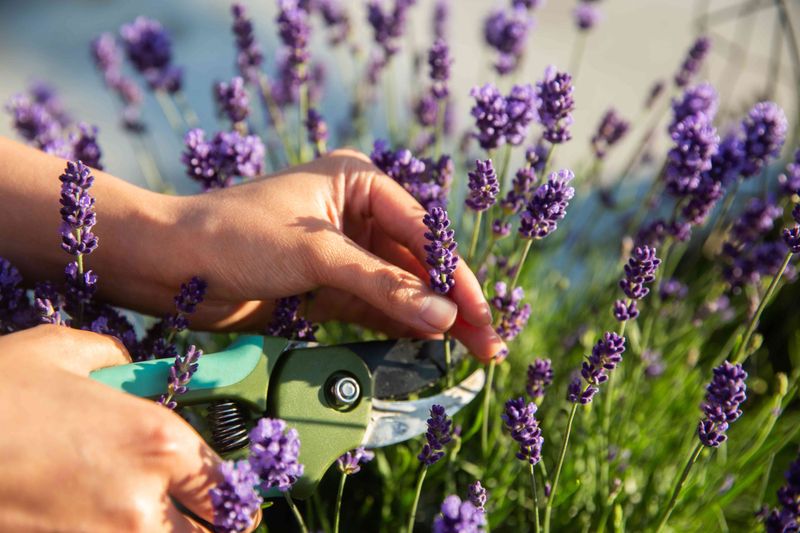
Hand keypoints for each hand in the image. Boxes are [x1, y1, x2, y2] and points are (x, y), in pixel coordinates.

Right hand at [0, 325, 246, 531]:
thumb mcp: (64, 351)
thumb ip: (118, 362)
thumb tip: (131, 371)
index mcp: (158, 441)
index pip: (226, 487)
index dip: (232, 494)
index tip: (228, 496)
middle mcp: (142, 499)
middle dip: (212, 526)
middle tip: (200, 515)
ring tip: (149, 515)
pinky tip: (105, 520)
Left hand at [170, 149, 505, 360]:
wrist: (170, 264)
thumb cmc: (235, 235)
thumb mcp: (315, 254)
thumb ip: (382, 285)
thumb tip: (443, 317)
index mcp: (359, 183)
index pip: (423, 232)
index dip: (454, 277)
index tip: (479, 315)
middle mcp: (357, 214)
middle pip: (417, 263)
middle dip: (450, 302)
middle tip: (488, 342)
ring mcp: (344, 254)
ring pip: (400, 289)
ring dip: (430, 319)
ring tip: (470, 352)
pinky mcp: (328, 287)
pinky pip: (375, 308)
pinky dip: (399, 327)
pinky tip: (429, 346)